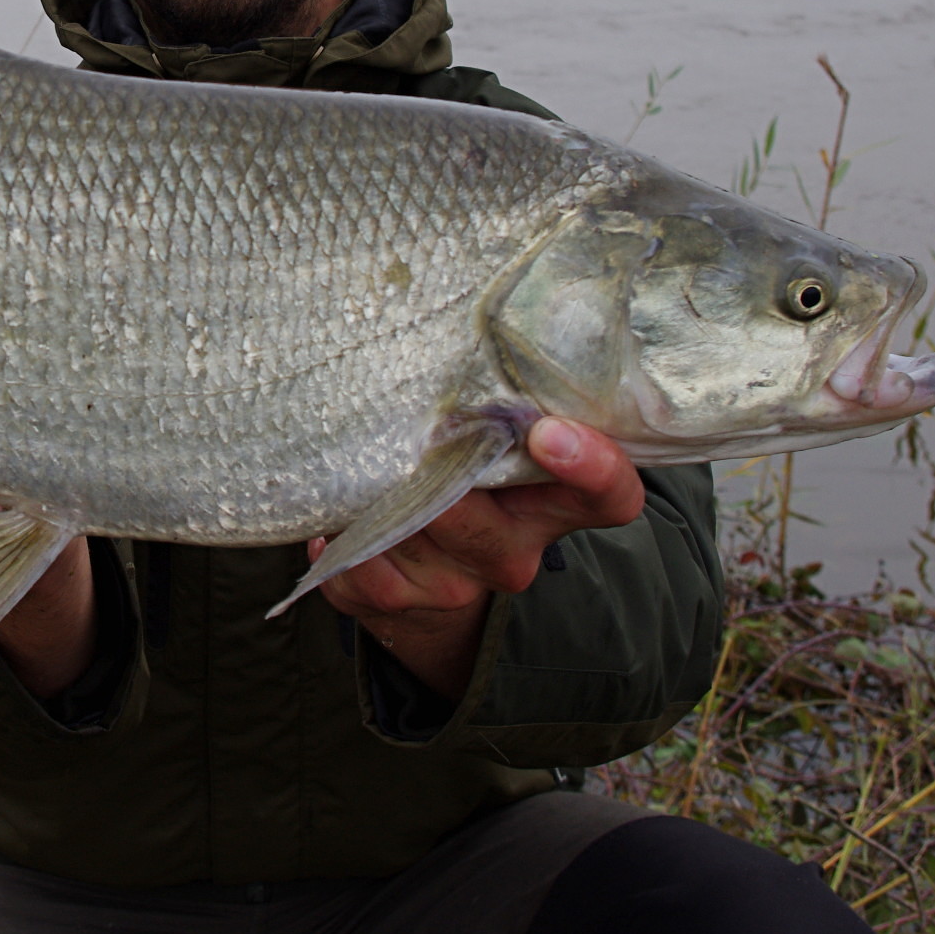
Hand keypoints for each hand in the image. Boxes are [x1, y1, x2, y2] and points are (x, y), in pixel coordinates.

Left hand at [314, 418, 644, 701]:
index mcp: (555, 505)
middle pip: (478, 521)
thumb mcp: (495, 440)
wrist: (430, 571)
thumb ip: (495, 401)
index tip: (550, 433)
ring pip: (408, 537)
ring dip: (377, 498)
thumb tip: (446, 332)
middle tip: (419, 438)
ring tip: (358, 463)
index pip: (607, 495)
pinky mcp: (394, 601)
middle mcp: (512, 552)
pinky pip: (358, 569)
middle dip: (441, 480)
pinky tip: (327, 523)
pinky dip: (335, 540)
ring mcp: (455, 583)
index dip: (591, 467)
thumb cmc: (466, 474)